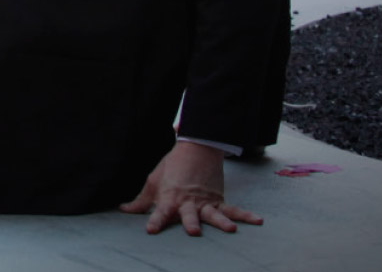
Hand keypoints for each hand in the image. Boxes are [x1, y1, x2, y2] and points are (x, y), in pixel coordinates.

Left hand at [119, 141, 261, 236]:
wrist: (195, 149)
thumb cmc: (171, 167)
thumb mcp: (153, 181)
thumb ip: (141, 200)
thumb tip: (124, 209)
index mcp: (170, 197)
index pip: (160, 212)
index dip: (155, 221)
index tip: (151, 230)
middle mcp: (188, 202)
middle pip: (189, 214)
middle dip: (191, 223)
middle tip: (194, 231)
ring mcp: (205, 201)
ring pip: (213, 214)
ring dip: (221, 222)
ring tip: (231, 229)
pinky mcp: (218, 199)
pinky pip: (233, 209)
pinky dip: (245, 215)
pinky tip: (258, 220)